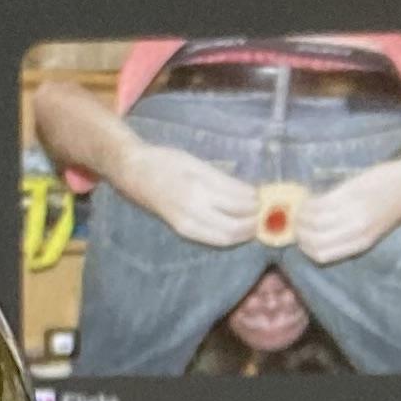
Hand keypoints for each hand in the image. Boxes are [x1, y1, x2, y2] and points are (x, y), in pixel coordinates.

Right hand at [113, 136, 267, 247]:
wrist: (133, 172)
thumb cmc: (166, 161)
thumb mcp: (197, 162)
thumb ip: (223, 179)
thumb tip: (250, 193)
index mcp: (199, 187)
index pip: (238, 201)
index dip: (257, 203)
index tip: (267, 197)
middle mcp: (193, 209)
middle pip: (235, 226)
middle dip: (254, 222)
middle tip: (266, 213)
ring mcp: (187, 223)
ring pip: (225, 237)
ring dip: (244, 233)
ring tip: (255, 222)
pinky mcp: (183, 230)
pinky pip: (212, 239)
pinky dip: (230, 236)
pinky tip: (238, 229)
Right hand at [291, 152, 400, 266]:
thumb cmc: (394, 203)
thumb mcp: (375, 228)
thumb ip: (350, 235)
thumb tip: (319, 234)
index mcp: (361, 244)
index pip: (321, 256)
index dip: (305, 248)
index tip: (301, 236)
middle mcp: (356, 232)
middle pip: (313, 240)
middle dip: (298, 231)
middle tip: (296, 219)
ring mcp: (353, 212)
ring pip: (312, 221)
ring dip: (300, 214)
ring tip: (302, 206)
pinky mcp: (350, 193)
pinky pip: (320, 202)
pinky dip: (309, 201)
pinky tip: (311, 196)